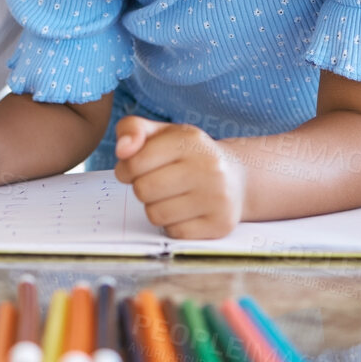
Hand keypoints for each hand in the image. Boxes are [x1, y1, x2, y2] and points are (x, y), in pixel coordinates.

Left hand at [113, 116, 245, 238]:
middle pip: (143, 190)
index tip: (136, 168)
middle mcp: (208, 167)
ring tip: (171, 196)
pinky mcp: (220, 224)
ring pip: (156, 214)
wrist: (238, 178)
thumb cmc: (190, 155)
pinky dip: (172, 224)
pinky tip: (185, 211)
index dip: (126, 168)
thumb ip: (133, 129)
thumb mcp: (163, 133)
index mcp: (189, 140)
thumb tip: (122, 150)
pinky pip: (174, 232)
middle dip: (142, 188)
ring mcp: (217, 198)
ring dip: (155, 208)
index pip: (135, 162)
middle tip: (155, 182)